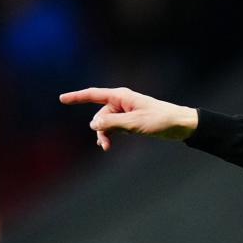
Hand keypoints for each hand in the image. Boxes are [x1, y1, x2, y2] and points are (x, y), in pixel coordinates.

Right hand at [59, 87, 197, 151]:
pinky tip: (108, 145)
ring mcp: (125, 112)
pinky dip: (110, 135)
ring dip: (104, 135)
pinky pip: (114, 127)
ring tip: (106, 147)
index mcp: (121, 96)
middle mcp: (121, 102)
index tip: (62, 99)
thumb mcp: (135, 123)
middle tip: (105, 145)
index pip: (94, 95)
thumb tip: (93, 125)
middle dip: (99, 129)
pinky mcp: (131, 121)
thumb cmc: (161, 120)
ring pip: (106, 123)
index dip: (77, 97)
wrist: (180, 125)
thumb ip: (113, 124)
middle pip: (100, 115)